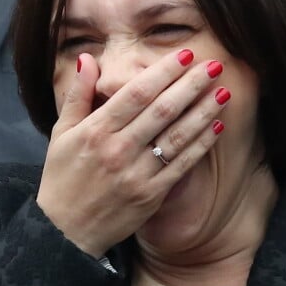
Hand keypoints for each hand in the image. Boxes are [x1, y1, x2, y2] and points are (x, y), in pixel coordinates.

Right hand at [36, 49, 227, 257]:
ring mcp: (136, 174)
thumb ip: (77, 94)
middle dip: (191, 85)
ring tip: (224, 92)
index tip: (184, 55)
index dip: (162, 72)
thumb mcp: (61, 133)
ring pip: (177, 137)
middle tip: (214, 65)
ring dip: (203, 112)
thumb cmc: (62, 177)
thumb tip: (89, 58)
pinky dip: (201, 145)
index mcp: (96, 130)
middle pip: (162, 111)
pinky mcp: (150, 195)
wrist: (65, 231)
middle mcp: (118, 150)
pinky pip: (181, 166)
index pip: (135, 94)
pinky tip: (217, 126)